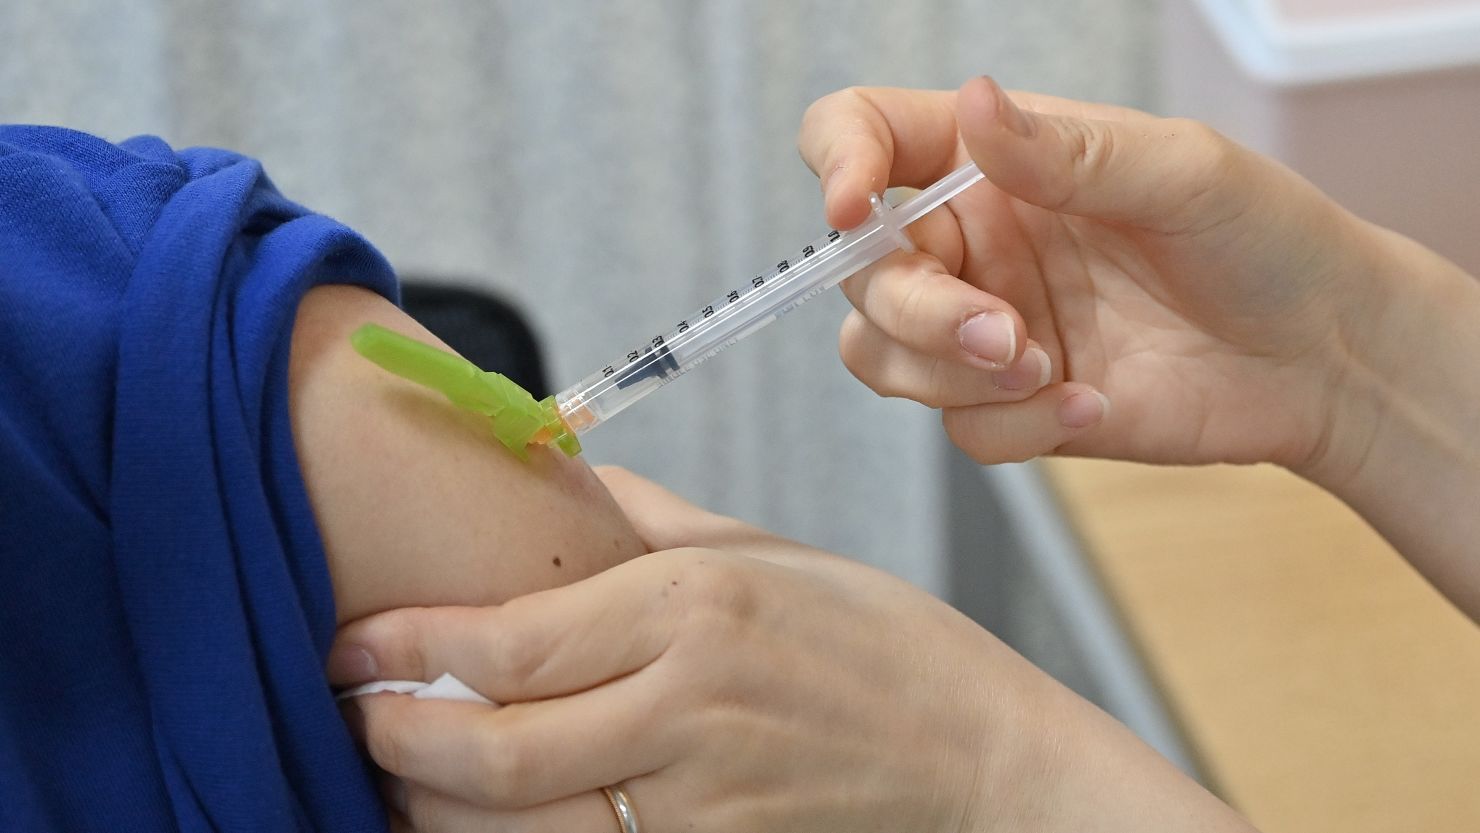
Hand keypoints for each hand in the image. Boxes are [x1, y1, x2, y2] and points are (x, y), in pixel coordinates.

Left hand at [329, 467, 1257, 831]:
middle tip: (345, 711)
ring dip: (429, 805)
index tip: (349, 641)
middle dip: (392, 740)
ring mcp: (702, 798)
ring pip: (520, 824)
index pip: (509, 641)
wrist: (981, 759)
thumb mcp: (769, 555)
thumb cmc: (881, 643)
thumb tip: (558, 482)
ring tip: (389, 769)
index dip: (405, 648)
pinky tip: (476, 817)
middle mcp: (689, 704)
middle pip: (492, 752)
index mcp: (695, 607)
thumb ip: (649, 523)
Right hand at [798, 77, 1381, 468]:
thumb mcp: (1181, 173)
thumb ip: (1066, 151)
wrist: (1321, 355)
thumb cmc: (1265, 237)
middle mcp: (973, 240)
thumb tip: (974, 106)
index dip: (836, 160)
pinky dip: (1017, 425)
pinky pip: (961, 428)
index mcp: (994, 162)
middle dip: (916, 310)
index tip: (853, 208)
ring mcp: (984, 326)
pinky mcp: (1011, 403)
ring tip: (1048, 369)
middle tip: (1001, 333)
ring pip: (882, 355)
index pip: (864, 133)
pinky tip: (1094, 406)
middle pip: (862, 271)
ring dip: (948, 372)